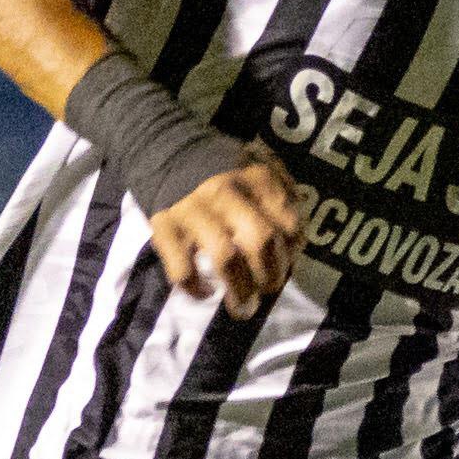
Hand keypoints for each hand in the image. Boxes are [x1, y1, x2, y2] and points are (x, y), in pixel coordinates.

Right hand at [145, 160, 308, 317]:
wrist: (168, 151)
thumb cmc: (224, 170)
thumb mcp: (261, 167)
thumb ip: (283, 195)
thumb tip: (294, 240)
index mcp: (256, 179)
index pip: (288, 225)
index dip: (291, 253)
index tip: (284, 265)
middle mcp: (226, 193)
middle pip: (260, 242)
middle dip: (270, 276)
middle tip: (266, 290)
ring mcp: (193, 211)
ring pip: (225, 257)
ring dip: (239, 290)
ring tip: (243, 307)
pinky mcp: (165, 228)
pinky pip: (182, 268)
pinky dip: (195, 287)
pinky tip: (205, 293)